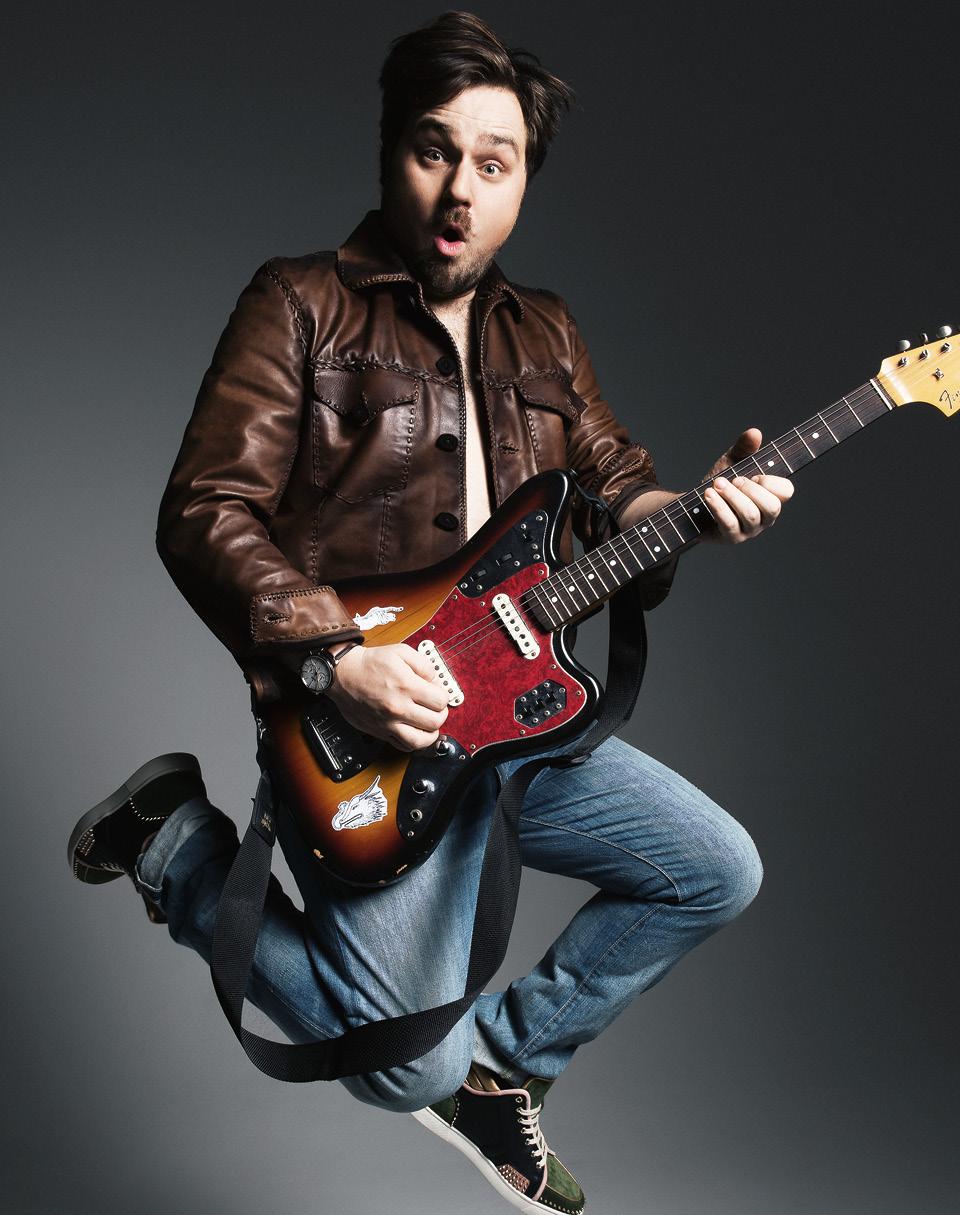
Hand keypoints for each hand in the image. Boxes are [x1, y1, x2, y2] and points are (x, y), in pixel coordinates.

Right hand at [326, 643, 449, 751]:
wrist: (342, 674)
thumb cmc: (369, 663)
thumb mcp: (400, 651)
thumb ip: (423, 664)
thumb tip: (434, 679)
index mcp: (406, 686)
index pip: (440, 701)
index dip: (443, 696)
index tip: (437, 692)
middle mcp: (398, 707)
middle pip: (435, 721)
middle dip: (440, 713)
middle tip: (435, 707)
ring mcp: (389, 723)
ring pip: (421, 740)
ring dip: (431, 733)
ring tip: (429, 724)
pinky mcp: (380, 731)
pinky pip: (403, 746)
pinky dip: (414, 743)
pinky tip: (415, 732)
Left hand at [701, 428, 793, 543]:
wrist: (692, 507)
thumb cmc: (718, 486)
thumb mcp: (730, 463)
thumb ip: (743, 449)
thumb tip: (755, 433)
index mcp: (770, 498)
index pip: (786, 491)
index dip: (770, 481)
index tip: (753, 473)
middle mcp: (764, 517)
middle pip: (772, 506)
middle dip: (750, 489)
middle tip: (732, 479)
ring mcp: (749, 530)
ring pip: (750, 514)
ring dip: (731, 495)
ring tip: (716, 484)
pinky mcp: (731, 538)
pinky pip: (730, 524)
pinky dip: (718, 506)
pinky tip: (708, 494)